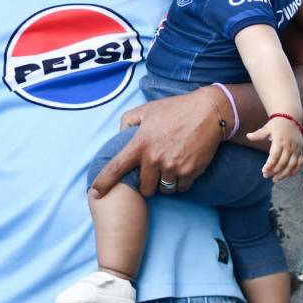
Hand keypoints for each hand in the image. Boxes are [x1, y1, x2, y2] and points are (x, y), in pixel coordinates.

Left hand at [91, 86, 224, 196]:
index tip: (95, 193)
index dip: (104, 182)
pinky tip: (182, 169)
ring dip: (164, 185)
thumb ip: (128, 122)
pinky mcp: (190, 172)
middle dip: (147, 185)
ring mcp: (172, 167)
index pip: (116, 168)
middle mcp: (154, 158)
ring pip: (163, 190)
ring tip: (169, 170)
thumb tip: (120, 135)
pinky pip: (181, 188)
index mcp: (140, 144)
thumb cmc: (175, 109)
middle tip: (153, 175)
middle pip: (144, 188)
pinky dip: (180, 183)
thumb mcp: (146, 109)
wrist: (208, 112)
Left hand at [246, 117, 302, 179]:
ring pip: (292, 165)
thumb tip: (248, 136)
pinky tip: (287, 176)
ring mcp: (296, 149)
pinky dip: (295, 171)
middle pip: (283, 162)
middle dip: (274, 171)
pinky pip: (299, 163)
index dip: (270, 164)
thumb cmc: (276, 124)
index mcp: (279, 140)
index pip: (275, 155)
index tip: (264, 171)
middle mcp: (289, 146)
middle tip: (266, 176)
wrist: (291, 118)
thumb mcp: (267, 127)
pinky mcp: (300, 151)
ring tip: (275, 179)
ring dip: (284, 174)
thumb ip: (258, 134)